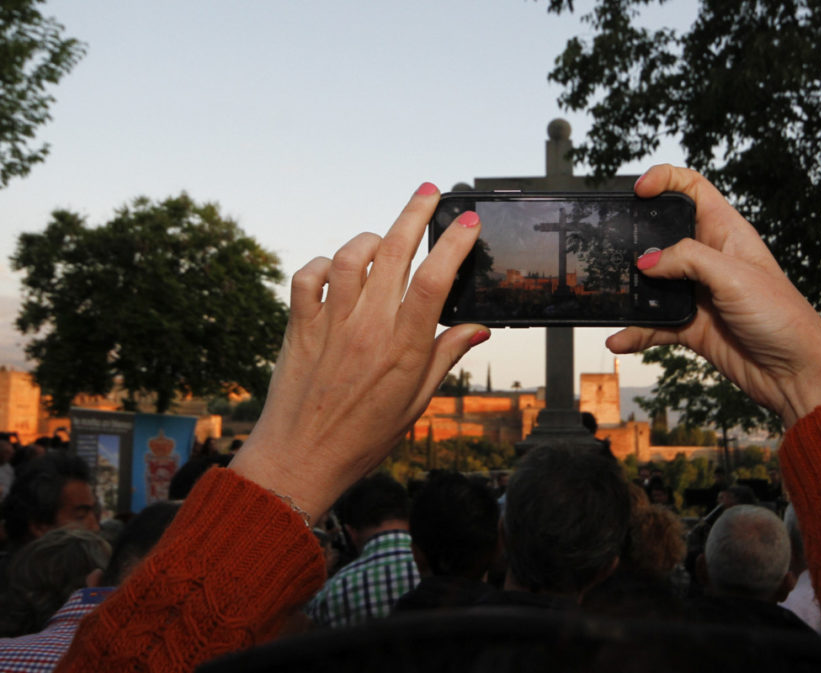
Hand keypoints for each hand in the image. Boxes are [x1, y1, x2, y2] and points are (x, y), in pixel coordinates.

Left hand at [230, 183, 488, 520]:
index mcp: (403, 350)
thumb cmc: (363, 439)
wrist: (299, 461)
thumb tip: (477, 327)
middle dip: (415, 213)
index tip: (468, 221)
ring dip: (372, 238)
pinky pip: (308, 277)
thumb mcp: (415, 403)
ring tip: (386, 239)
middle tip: (430, 192)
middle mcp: (367, 329)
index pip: (434, 281)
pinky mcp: (299, 326)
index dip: (454, 244)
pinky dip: (324, 263)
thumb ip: (444, 357)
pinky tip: (338, 270)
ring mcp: (329, 325)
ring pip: (351, 256)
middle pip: (395, 253)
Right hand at [606, 165, 820, 427]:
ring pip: (652, 283)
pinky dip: (636, 331)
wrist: (794, 373)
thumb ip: (688, 259)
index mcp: (726, 233)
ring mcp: (698, 293)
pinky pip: (653, 324)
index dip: (665, 180)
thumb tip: (646, 262)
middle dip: (636, 237)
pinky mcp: (691, 326)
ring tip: (610, 294)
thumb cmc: (781, 316)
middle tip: (611, 243)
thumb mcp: (734, 275)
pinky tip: (620, 339)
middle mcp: (709, 259)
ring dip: (630, 290)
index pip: (692, 190)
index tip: (639, 190)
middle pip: (663, 235)